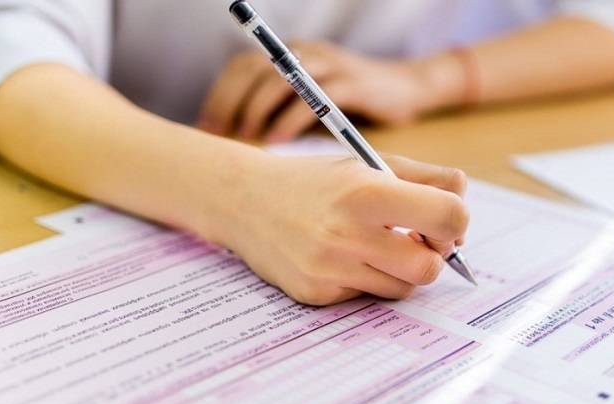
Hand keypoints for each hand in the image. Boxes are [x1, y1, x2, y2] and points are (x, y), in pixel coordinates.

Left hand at [198, 42, 443, 142]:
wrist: (408, 89)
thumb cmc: (353, 105)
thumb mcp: (311, 104)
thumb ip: (280, 111)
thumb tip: (241, 139)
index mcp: (290, 55)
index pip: (243, 66)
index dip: (220, 94)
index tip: (205, 126)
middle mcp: (304, 53)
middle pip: (254, 69)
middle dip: (230, 102)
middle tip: (217, 134)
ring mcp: (329, 64)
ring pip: (279, 79)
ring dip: (256, 110)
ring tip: (244, 137)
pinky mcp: (352, 83)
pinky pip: (313, 99)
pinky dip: (290, 120)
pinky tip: (276, 141)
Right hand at [210, 152, 468, 305]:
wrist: (245, 200)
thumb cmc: (312, 181)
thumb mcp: (365, 164)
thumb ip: (422, 176)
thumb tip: (462, 198)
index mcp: (367, 192)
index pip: (449, 217)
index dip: (455, 222)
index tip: (441, 222)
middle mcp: (347, 234)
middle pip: (429, 268)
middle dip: (431, 257)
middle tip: (414, 241)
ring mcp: (329, 269)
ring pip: (401, 289)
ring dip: (399, 271)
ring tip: (375, 247)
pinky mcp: (314, 293)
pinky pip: (363, 296)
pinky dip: (363, 280)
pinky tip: (339, 258)